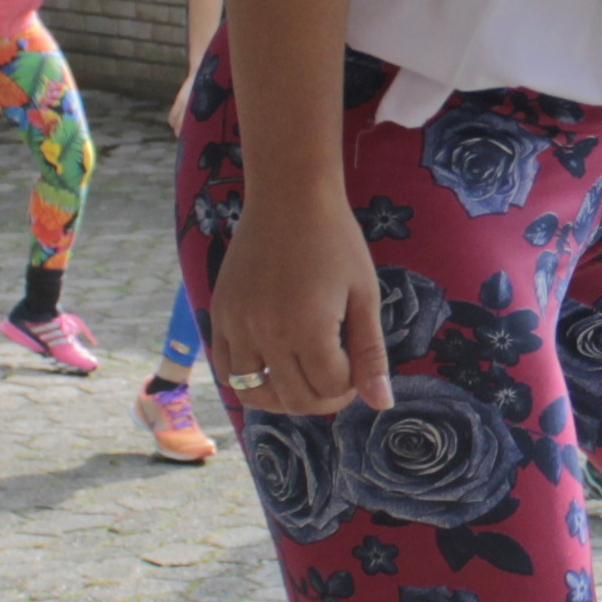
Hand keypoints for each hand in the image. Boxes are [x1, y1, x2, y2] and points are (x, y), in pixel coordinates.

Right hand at [210, 177, 392, 415]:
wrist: (289, 196)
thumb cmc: (335, 240)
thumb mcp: (364, 294)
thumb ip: (370, 353)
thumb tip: (382, 404)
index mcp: (309, 326)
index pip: (330, 387)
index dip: (351, 387)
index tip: (358, 369)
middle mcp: (267, 332)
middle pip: (295, 399)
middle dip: (323, 399)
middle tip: (337, 378)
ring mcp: (237, 325)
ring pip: (254, 395)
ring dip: (283, 398)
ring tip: (304, 378)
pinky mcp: (219, 315)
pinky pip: (226, 370)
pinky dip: (248, 381)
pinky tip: (273, 366)